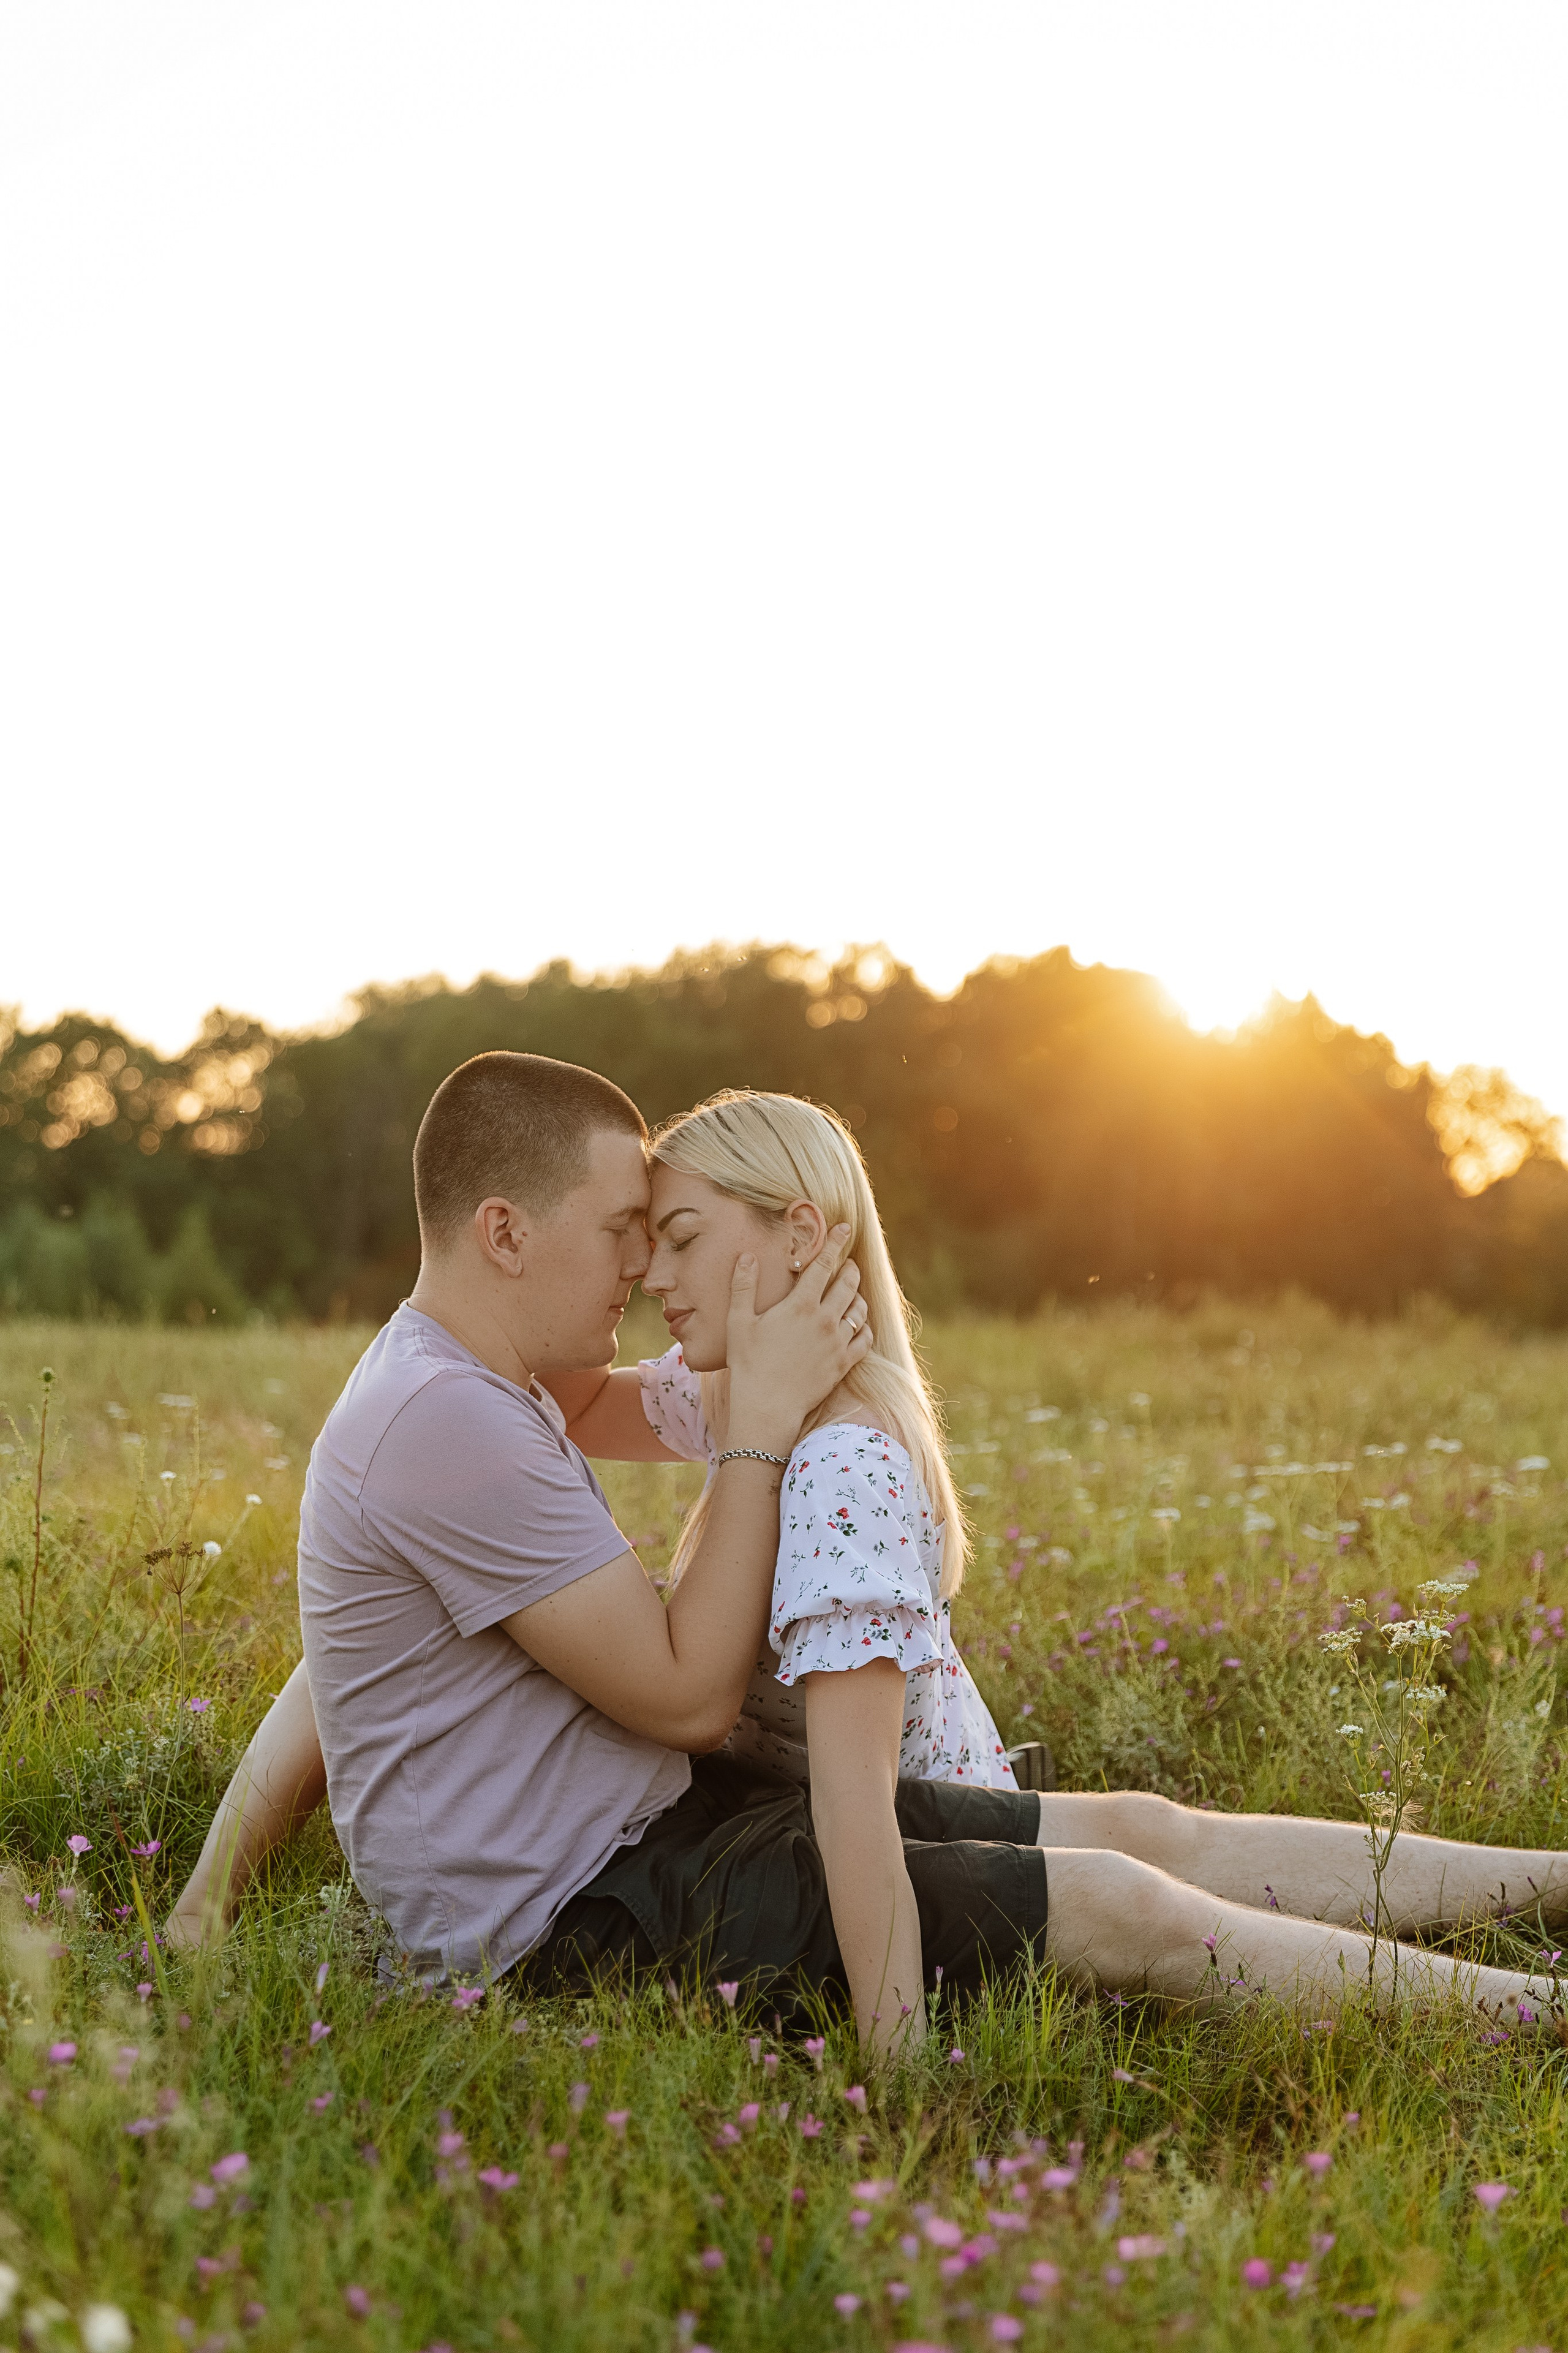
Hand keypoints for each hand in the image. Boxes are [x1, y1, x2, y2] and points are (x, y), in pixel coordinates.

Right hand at [725, 1225, 871, 1457]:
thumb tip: (746, 1257)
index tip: (846, 1227)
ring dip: (858, 1297)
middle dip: (850, 1268)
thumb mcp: (738, 1322)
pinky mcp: (844, 1364)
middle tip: (847, 1263)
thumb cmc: (748, 1364)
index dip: (835, 1242)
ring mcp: (837, 1343)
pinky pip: (864, 1338)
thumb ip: (743, 1286)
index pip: (824, 1264)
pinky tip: (856, 1325)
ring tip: (851, 1294)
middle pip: (849, 1283)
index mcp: (800, 1305)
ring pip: (860, 1310)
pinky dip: (863, 1327)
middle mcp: (825, 1320)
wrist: (766, 1407)